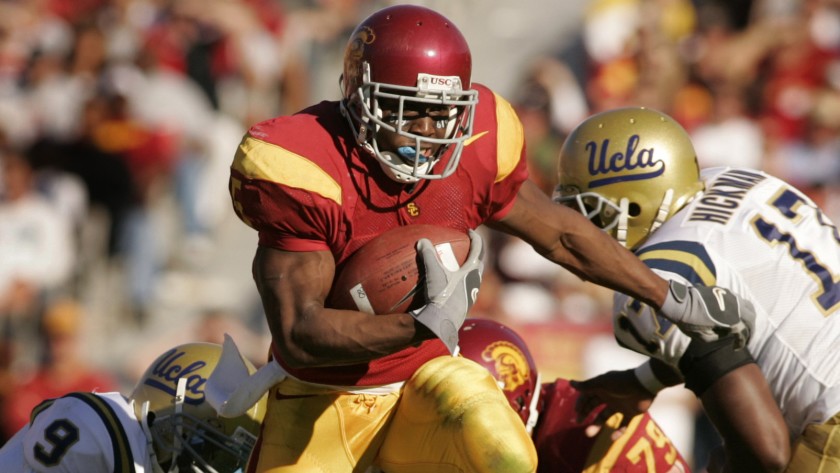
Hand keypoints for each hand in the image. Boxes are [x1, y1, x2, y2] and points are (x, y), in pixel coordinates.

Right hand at [410, 229, 483, 353]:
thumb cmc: (442, 295)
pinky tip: (449, 286)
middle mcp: (475, 282)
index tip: (471, 232)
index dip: (475, 239)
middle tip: (468, 249)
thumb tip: (422, 241)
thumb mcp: (433, 273)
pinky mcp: (464, 305)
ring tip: (459, 268)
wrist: (442, 322)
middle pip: (478, 265)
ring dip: (468, 271)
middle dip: (475, 256)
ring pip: (473, 279)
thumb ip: (428, 255)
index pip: (478, 250)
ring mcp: (470, 295)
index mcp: (471, 272)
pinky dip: (460, 284)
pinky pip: (465, 290)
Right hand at [571, 369, 653, 435]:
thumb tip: (570, 382)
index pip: (587, 396)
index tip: (576, 412)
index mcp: (601, 388)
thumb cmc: (621, 383)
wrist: (644, 385)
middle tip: (579, 422)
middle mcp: (609, 397)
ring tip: (589, 434)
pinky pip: (623, 425)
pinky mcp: (630, 413)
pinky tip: (612, 437)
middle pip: (593, 406)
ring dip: (596, 425)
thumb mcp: (602, 384)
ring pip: (604, 417)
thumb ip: (587, 385)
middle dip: (585, 414)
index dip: (581, 403)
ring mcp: (619, 406)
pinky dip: (618, 432)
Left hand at [659, 281, 755, 348]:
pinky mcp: (722, 290)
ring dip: (747, 316)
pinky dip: (739, 308)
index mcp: (731, 319)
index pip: (743, 332)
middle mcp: (734, 306)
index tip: (736, 348)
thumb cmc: (689, 322)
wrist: (678, 303)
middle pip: (751, 317)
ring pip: (747, 305)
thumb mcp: (705, 337)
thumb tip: (727, 331)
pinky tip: (733, 314)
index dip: (741, 342)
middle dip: (751, 329)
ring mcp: (729, 296)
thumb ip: (721, 336)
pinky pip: (737, 299)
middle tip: (745, 337)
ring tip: (742, 325)